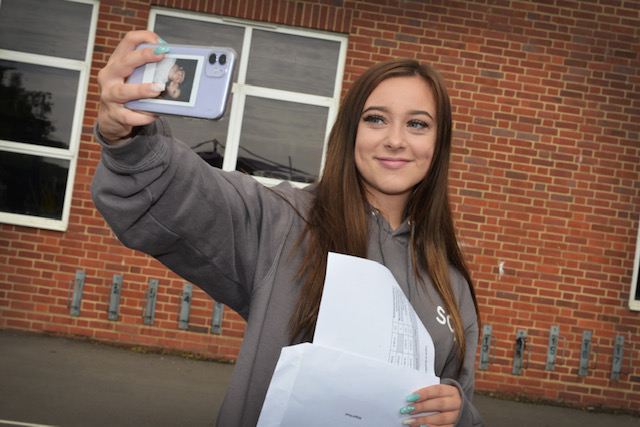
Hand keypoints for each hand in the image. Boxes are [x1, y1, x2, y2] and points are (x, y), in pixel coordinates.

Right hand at [97, 30, 166, 144]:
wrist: (111, 119)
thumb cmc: (127, 95)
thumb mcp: (133, 78)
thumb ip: (148, 70)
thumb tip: (175, 67)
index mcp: (117, 62)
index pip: (128, 41)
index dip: (144, 37)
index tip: (160, 43)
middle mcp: (110, 76)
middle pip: (124, 62)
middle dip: (143, 56)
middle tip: (161, 55)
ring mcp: (109, 95)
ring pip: (123, 91)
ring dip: (142, 89)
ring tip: (158, 89)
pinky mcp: (114, 114)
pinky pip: (129, 116)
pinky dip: (143, 116)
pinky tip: (154, 114)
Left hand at [401, 384, 460, 426]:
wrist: (458, 407)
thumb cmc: (443, 398)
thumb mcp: (438, 393)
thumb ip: (428, 394)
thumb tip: (411, 398)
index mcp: (451, 391)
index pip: (437, 390)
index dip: (424, 393)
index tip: (411, 397)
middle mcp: (456, 403)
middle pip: (439, 404)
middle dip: (422, 407)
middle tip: (409, 409)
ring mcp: (456, 415)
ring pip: (441, 418)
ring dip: (425, 420)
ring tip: (412, 421)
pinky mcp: (455, 425)